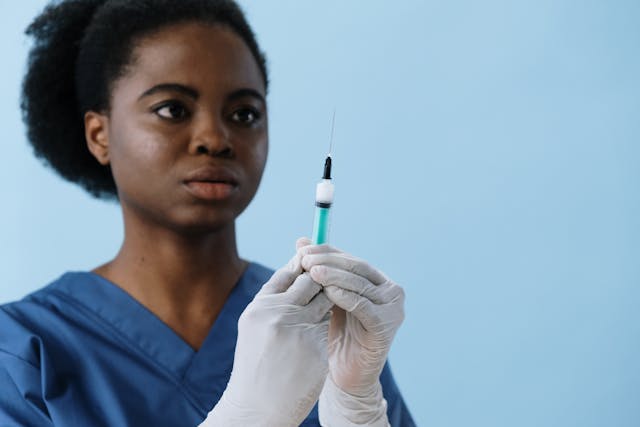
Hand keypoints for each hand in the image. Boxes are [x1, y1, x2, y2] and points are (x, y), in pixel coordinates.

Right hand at [200, 241, 332, 426]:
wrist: (258, 407)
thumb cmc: (256, 363)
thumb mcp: (256, 326)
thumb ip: (274, 299)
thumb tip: (298, 268)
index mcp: (260, 307)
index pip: (288, 272)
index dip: (303, 267)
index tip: (313, 268)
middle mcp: (278, 314)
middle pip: (312, 281)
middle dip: (321, 281)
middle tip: (324, 287)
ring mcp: (299, 331)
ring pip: (326, 301)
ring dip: (327, 303)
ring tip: (317, 315)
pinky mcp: (317, 348)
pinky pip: (328, 326)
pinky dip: (326, 328)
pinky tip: (316, 340)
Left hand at [300, 241, 404, 425]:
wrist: (345, 376)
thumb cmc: (333, 335)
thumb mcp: (324, 298)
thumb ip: (318, 271)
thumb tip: (301, 240)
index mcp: (377, 281)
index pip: (350, 259)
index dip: (326, 252)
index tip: (302, 249)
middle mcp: (390, 291)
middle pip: (357, 268)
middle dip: (329, 261)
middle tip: (305, 259)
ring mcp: (392, 308)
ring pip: (359, 284)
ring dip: (334, 276)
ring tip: (312, 271)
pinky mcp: (387, 325)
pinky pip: (364, 306)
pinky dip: (346, 297)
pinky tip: (328, 292)